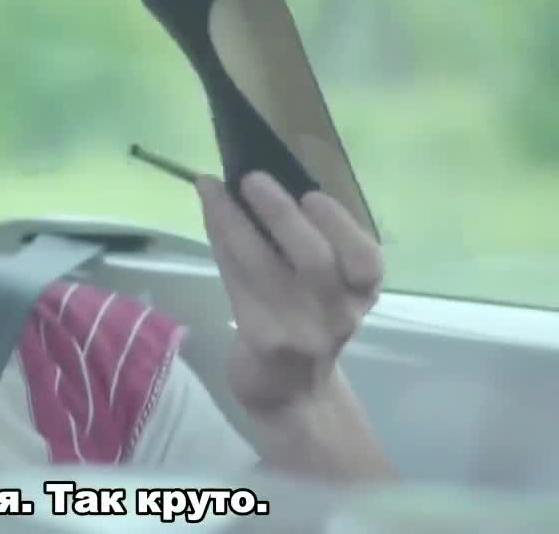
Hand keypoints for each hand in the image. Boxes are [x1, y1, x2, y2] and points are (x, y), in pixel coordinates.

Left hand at [196, 171, 383, 414]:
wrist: (293, 397)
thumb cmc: (307, 326)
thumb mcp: (323, 290)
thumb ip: (306, 244)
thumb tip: (266, 182)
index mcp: (361, 294)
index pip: (365, 260)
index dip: (340, 224)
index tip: (310, 194)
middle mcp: (337, 314)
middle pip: (315, 260)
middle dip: (281, 214)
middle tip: (252, 178)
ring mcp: (299, 330)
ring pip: (264, 267)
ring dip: (234, 222)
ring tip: (212, 188)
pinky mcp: (263, 339)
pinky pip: (237, 282)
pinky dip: (221, 244)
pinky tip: (209, 218)